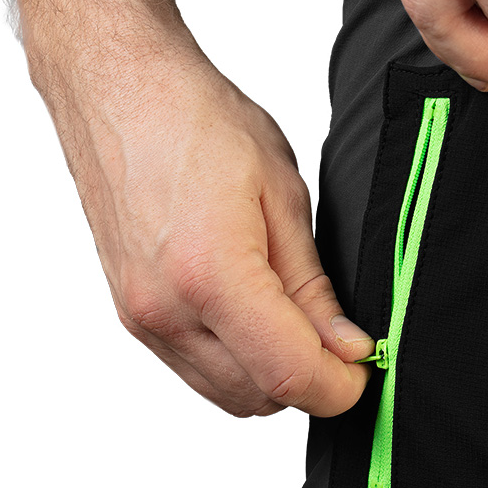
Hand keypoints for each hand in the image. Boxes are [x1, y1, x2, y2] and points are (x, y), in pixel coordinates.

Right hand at [50, 48, 373, 417]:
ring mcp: (139, 317)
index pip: (288, 375)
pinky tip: (260, 317)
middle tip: (344, 342)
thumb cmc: (198, 121)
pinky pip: (195, 370)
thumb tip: (346, 349)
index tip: (367, 367)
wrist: (120, 89)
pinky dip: (237, 362)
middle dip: (311, 383)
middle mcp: (164, 309)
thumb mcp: (283, 196)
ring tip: (302, 324)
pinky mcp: (130, 314)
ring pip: (225, 394)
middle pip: (257, 398)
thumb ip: (314, 286)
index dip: (341, 387)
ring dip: (272, 377)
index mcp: (210, 274)